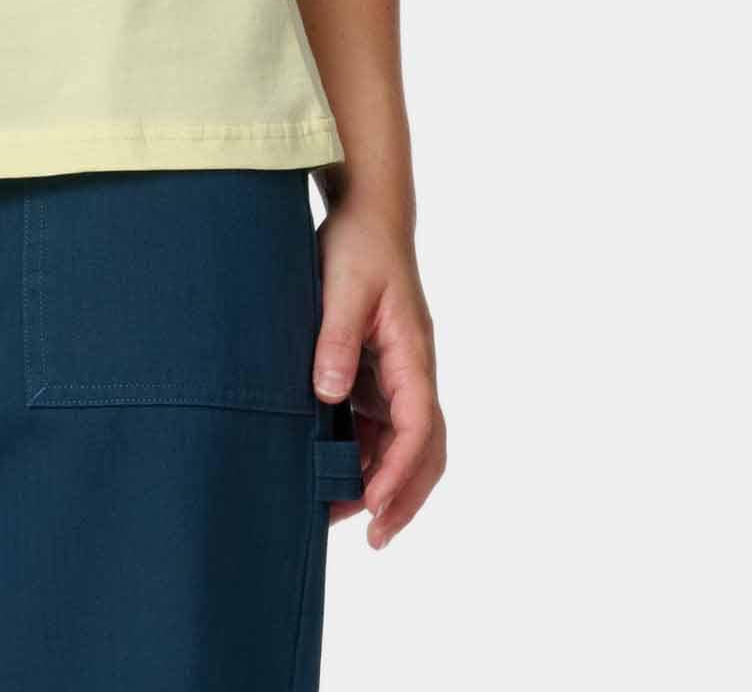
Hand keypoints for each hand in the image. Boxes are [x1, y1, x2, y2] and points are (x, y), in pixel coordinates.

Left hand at [312, 197, 444, 547]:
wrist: (366, 212)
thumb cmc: (358, 244)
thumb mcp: (342, 288)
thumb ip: (335, 340)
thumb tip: (328, 395)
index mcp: (412, 353)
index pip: (417, 428)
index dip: (398, 471)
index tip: (374, 504)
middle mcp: (412, 370)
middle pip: (423, 449)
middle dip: (404, 496)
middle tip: (374, 538)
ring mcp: (397, 373)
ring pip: (401, 442)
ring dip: (380, 480)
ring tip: (342, 515)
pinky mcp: (377, 370)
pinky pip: (378, 424)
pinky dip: (363, 454)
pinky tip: (334, 472)